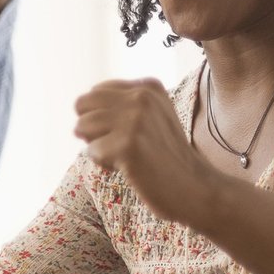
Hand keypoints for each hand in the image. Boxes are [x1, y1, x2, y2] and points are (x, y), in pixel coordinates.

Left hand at [73, 79, 217, 227]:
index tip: (129, 133)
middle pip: (82, 105)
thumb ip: (121, 104)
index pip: (95, 93)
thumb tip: (79, 104)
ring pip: (81, 127)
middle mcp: (141, 96)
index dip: (101, 117)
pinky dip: (105, 164)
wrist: (194, 187)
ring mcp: (135, 119)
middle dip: (91, 128)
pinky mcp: (128, 144)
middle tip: (119, 145)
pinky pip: (91, 152)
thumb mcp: (150, 117)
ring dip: (98, 147)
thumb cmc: (165, 156)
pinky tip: (130, 168)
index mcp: (147, 87)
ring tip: (127, 156)